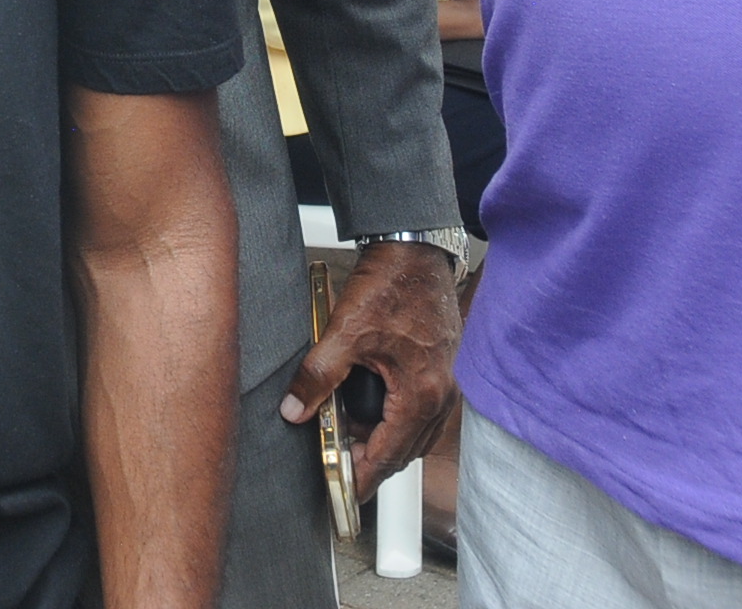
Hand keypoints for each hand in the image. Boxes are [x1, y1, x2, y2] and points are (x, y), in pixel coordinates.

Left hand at [282, 238, 458, 493]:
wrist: (416, 248)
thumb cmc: (391, 283)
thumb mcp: (346, 331)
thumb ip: (319, 374)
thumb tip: (295, 409)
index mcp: (421, 393)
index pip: (390, 455)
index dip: (364, 477)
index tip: (345, 493)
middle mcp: (441, 395)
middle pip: (405, 451)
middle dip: (372, 461)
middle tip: (338, 463)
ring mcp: (447, 383)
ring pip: (415, 434)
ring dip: (384, 441)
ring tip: (347, 434)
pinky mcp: (442, 370)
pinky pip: (422, 413)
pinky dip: (397, 420)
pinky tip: (371, 408)